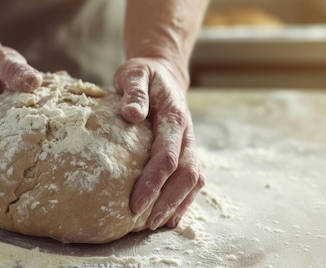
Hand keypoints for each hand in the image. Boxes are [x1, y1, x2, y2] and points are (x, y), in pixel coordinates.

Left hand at [114, 58, 204, 229]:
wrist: (163, 73)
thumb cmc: (144, 75)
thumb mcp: (135, 74)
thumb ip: (134, 91)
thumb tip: (131, 114)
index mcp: (175, 117)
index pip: (168, 156)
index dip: (153, 181)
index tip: (134, 202)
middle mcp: (187, 134)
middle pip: (186, 174)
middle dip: (167, 201)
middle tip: (144, 223)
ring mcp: (189, 145)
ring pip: (193, 181)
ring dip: (177, 205)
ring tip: (155, 225)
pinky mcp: (186, 152)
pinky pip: (191, 181)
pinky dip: (183, 201)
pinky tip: (167, 218)